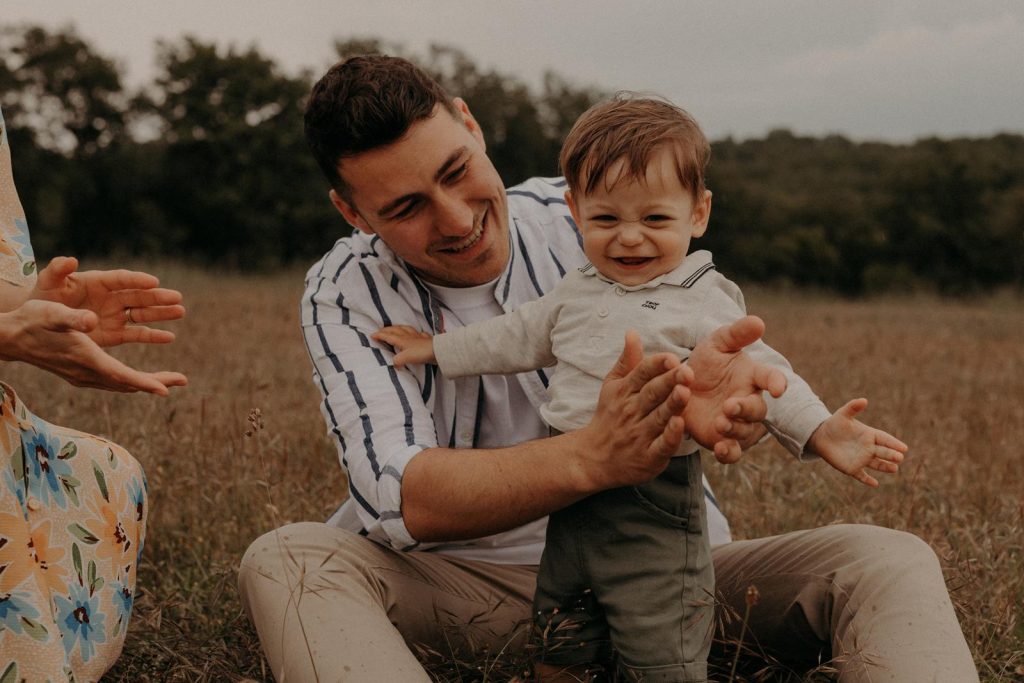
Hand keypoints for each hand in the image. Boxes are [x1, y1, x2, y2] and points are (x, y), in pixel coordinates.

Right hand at [0, 299, 187, 394]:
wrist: (10, 337)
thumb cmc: (31, 320)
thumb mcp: (51, 313)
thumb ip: (73, 318)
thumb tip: (92, 320)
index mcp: (85, 358)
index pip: (121, 376)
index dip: (144, 382)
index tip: (167, 389)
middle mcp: (86, 373)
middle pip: (127, 383)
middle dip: (155, 382)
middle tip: (183, 380)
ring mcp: (82, 376)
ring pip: (121, 384)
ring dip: (146, 382)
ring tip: (170, 380)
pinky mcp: (79, 373)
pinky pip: (112, 380)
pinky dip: (130, 379)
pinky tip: (140, 377)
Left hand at [32, 256, 184, 345]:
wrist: (38, 322)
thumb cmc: (43, 298)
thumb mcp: (47, 283)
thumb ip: (57, 271)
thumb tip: (70, 260)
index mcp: (97, 282)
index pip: (121, 279)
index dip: (136, 280)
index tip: (153, 281)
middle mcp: (111, 297)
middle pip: (138, 296)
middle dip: (157, 297)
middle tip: (177, 297)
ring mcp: (114, 316)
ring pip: (142, 313)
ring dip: (161, 313)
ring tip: (180, 311)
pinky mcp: (114, 334)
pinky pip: (137, 334)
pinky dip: (153, 335)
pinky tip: (169, 336)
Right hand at [372, 325, 435, 367]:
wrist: (438, 350)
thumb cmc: (421, 353)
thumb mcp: (406, 358)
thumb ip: (397, 361)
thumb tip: (394, 364)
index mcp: (402, 340)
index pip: (388, 336)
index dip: (379, 335)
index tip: (372, 335)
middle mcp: (408, 336)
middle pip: (395, 330)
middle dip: (387, 329)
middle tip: (381, 330)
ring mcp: (417, 336)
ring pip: (406, 328)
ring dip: (399, 327)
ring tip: (396, 328)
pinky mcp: (426, 339)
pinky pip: (418, 333)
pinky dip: (415, 332)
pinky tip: (417, 333)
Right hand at [575, 330, 693, 489]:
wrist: (594, 458)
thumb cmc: (610, 417)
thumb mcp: (613, 386)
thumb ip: (628, 361)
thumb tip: (633, 332)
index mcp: (625, 392)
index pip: (641, 374)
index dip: (656, 365)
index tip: (671, 357)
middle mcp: (631, 411)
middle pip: (652, 393)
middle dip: (669, 381)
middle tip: (686, 371)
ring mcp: (639, 434)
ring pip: (658, 417)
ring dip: (672, 405)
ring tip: (685, 392)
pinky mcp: (648, 456)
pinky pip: (661, 445)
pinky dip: (670, 436)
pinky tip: (679, 424)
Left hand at [684, 316, 787, 462]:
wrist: (681, 388)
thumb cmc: (706, 364)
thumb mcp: (717, 344)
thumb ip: (736, 334)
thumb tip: (758, 321)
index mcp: (751, 377)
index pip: (770, 378)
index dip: (776, 382)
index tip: (778, 387)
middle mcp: (748, 402)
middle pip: (757, 410)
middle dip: (746, 409)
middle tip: (730, 405)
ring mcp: (737, 423)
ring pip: (745, 432)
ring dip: (734, 428)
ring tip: (719, 422)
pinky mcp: (722, 440)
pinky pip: (732, 452)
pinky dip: (729, 453)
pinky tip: (720, 449)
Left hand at [808, 398, 906, 486]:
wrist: (822, 436)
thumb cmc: (835, 424)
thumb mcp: (843, 414)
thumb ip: (853, 407)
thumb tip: (864, 400)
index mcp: (870, 435)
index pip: (885, 439)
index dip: (894, 443)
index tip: (903, 448)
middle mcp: (869, 448)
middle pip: (883, 452)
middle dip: (891, 455)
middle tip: (900, 458)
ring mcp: (862, 459)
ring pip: (877, 464)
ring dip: (885, 467)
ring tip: (894, 469)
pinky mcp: (852, 468)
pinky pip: (861, 475)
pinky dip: (867, 480)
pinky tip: (874, 484)